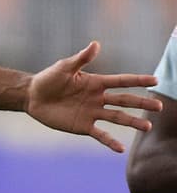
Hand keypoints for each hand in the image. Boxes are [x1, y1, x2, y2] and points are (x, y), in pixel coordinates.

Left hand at [26, 41, 160, 151]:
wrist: (32, 97)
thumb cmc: (48, 79)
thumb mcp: (64, 67)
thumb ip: (81, 58)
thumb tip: (96, 44)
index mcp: (96, 82)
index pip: (122, 81)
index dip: (138, 80)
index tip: (155, 80)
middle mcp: (98, 98)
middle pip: (125, 100)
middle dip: (142, 103)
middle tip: (159, 107)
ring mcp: (92, 113)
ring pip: (117, 118)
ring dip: (132, 122)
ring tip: (147, 127)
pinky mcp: (83, 126)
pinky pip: (100, 134)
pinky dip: (110, 141)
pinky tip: (121, 148)